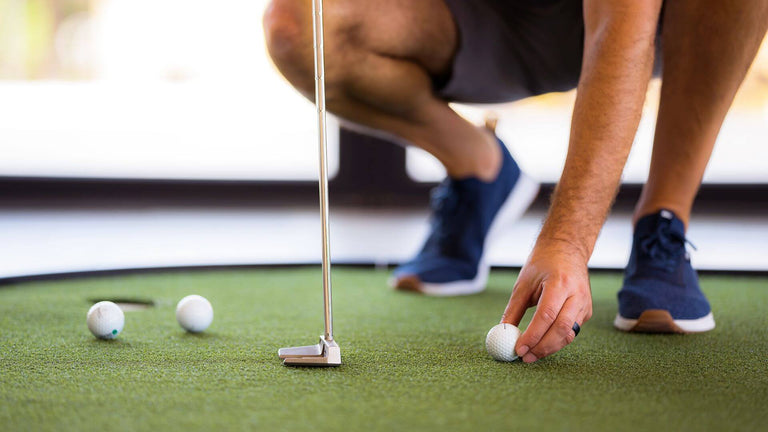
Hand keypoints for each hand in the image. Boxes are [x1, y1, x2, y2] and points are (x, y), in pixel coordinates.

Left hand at [501, 242, 592, 362]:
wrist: (567, 250)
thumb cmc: (542, 265)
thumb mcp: (523, 284)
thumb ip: (514, 310)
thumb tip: (502, 333)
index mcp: (560, 284)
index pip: (547, 316)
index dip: (533, 336)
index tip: (518, 349)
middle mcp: (577, 295)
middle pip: (561, 329)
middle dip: (542, 347)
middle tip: (525, 358)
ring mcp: (585, 304)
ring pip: (569, 334)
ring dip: (549, 348)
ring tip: (531, 356)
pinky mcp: (586, 312)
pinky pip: (571, 331)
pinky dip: (556, 341)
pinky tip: (542, 345)